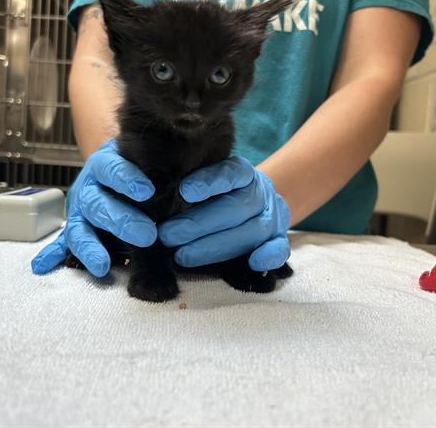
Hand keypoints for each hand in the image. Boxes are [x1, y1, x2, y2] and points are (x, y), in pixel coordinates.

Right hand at [31, 140, 155, 276]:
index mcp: (104, 164)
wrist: (115, 164)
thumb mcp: (144, 157)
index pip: (112, 169)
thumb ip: (159, 166)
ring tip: (102, 265)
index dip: (127, 179)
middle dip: (122, 221)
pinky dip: (52, 255)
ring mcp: (80, 211)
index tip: (147, 191)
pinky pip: (61, 244)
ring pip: (79, 229)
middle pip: (98, 204)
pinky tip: (42, 266)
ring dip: (89, 248)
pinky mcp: (76, 229)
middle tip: (148, 234)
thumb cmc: (135, 162)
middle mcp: (89, 188)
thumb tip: (186, 177)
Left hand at [158, 157, 290, 270]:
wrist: (258, 201)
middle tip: (167, 235)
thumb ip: (187, 188)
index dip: (208, 182)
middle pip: (235, 207)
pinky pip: (280, 247)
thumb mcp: (206, 182)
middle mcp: (259, 192)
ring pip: (251, 231)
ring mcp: (271, 216)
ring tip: (181, 256)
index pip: (228, 173)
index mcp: (242, 172)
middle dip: (198, 224)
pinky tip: (254, 264)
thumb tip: (156, 198)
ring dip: (216, 246)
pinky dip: (270, 256)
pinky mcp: (278, 239)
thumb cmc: (219, 193)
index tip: (184, 190)